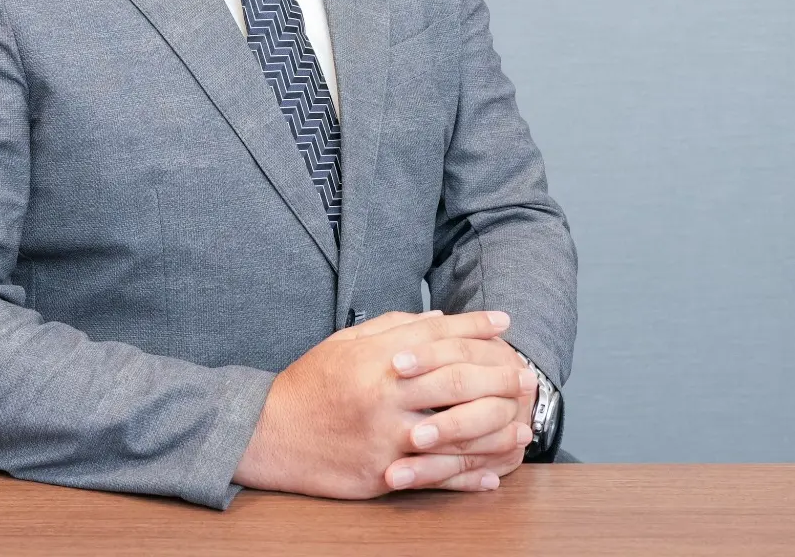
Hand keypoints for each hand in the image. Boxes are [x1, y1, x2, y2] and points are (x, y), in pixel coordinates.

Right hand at [232, 309, 529, 498]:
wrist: (269, 434)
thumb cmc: (310, 384)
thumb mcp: (345, 343)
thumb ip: (393, 327)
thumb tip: (440, 318)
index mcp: (376, 357)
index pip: (438, 335)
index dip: (475, 326)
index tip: (505, 322)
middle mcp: (385, 394)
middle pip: (457, 381)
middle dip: (498, 376)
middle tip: (526, 375)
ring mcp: (386, 436)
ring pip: (455, 433)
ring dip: (496, 430)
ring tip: (523, 427)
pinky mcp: (382, 473)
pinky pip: (436, 476)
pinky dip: (469, 476)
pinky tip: (493, 473)